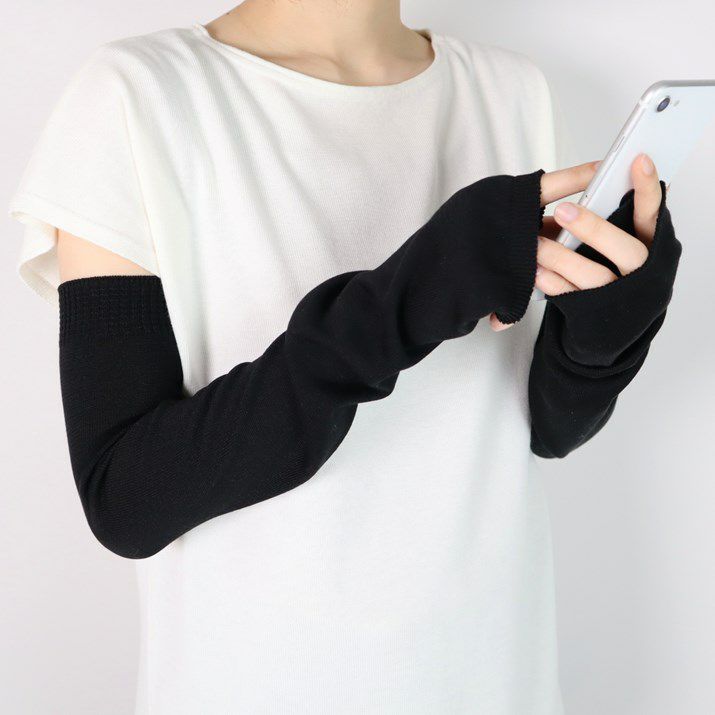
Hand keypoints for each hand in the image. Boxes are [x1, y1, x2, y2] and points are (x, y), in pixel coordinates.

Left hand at [488, 154, 664, 330]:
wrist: (606, 325)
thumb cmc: (610, 269)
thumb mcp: (618, 240)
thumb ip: (613, 215)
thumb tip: (595, 175)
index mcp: (649, 245)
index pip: (652, 214)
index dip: (647, 190)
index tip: (637, 161)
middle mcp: (641, 272)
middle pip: (627, 250)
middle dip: (594, 229)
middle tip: (564, 210)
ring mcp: (618, 295)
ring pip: (596, 277)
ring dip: (562, 258)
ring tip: (536, 244)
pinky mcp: (593, 313)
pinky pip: (571, 298)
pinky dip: (551, 282)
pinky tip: (536, 271)